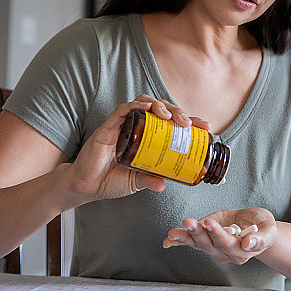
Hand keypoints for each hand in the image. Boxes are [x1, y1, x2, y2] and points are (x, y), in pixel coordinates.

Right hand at [65, 96, 210, 202]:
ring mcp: (124, 125)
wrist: (85, 187)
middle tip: (189, 123)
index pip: (172, 124)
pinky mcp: (109, 126)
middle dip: (178, 112)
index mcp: (148, 138)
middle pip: (162, 110)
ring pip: (145, 103)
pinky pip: (123, 109)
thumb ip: (150, 180)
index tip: (205, 126)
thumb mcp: (136, 181)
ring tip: (171, 116)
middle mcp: (138, 127)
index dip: (189, 121)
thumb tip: (165, 184)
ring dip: (161, 106)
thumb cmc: (110, 180)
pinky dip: (137, 105)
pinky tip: (148, 107)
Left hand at [163, 208, 277, 264]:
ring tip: (174, 232)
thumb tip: (249, 243)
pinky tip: (168, 240)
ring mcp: (213, 247)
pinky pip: (190, 242)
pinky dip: (178, 241)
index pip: (227, 244)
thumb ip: (261, 238)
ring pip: (198, 244)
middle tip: (190, 222)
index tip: (210, 223)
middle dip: (198, 233)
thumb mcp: (269, 229)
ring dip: (185, 238)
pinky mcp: (205, 239)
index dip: (218, 234)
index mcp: (241, 251)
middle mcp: (225, 252)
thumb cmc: (262, 227)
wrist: (256, 226)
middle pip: (210, 245)